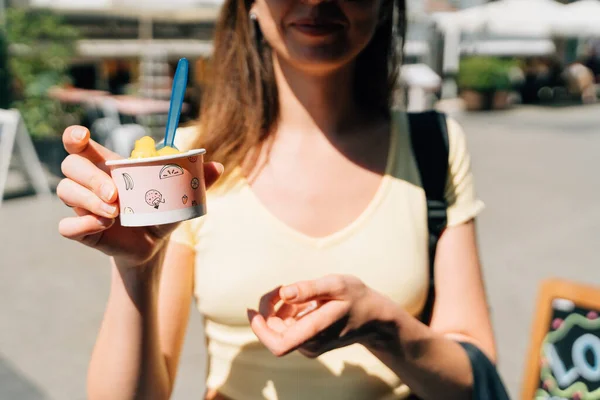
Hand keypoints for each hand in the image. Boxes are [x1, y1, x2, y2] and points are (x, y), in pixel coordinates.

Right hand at [57, 126, 222, 266]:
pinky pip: (66, 225)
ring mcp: (82, 205)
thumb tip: (218, 166)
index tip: (82, 136)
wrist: (153, 244)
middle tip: (116, 195)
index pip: (78, 143)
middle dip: (90, 178)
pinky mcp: (80, 229)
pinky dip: (84, 224)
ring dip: (89, 201)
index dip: (74, 136)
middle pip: (70, 166)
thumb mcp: (178, 195)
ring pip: (65, 191)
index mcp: (108, 166)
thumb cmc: (161, 212)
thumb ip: (196, 179)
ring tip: (116, 214)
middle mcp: (89, 182)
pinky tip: (104, 226)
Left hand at [247, 274, 392, 357]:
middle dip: (268, 309)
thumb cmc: (356, 297)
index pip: (278, 344)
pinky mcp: (309, 343)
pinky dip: (287, 313)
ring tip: (297, 292)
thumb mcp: (336, 284)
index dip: (260, 329)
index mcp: (315, 331)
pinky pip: (288, 329)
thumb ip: (310, 289)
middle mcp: (310, 344)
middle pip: (273, 332)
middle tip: (279, 288)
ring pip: (279, 330)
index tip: (253, 310)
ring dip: (278, 310)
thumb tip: (284, 293)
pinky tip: (302, 303)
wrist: (374, 317)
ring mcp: (309, 346)